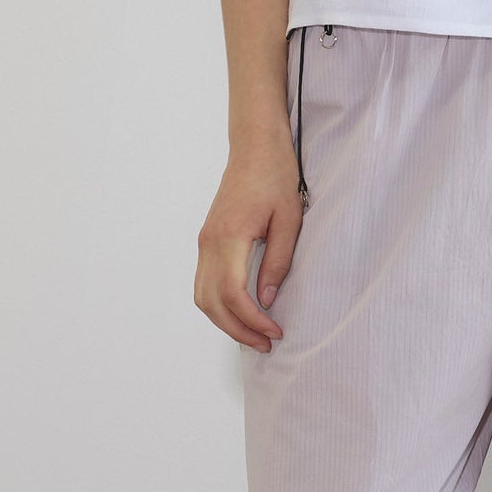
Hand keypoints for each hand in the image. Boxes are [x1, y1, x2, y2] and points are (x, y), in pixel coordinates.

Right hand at [194, 141, 302, 351]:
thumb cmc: (276, 177)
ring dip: (224, 321)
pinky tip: (241, 312)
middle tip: (265, 344)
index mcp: (230, 235)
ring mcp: (204, 241)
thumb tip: (267, 300)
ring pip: (201, 296)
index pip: (233, 294)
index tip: (275, 331)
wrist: (255, 148)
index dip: (252, 320)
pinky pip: (203, 282)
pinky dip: (218, 305)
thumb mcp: (290, 220)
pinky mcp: (206, 240)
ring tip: (253, 334)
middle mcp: (209, 242)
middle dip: (237, 330)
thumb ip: (278, 262)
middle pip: (211, 302)